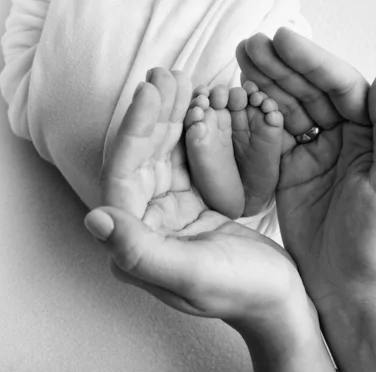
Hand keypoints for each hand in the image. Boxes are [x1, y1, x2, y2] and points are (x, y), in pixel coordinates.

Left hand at [94, 67, 303, 321]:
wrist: (281, 300)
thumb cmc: (242, 292)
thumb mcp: (194, 274)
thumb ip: (141, 252)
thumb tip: (93, 219)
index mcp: (135, 245)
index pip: (123, 179)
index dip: (133, 132)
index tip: (149, 92)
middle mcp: (146, 226)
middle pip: (142, 160)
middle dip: (153, 115)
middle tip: (167, 74)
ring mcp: (170, 213)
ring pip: (165, 154)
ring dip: (171, 116)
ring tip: (181, 79)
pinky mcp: (193, 204)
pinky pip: (189, 159)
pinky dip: (194, 131)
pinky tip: (201, 104)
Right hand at [238, 29, 375, 371]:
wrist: (345, 287)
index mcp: (374, 135)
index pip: (342, 86)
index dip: (313, 61)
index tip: (282, 40)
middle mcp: (345, 138)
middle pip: (312, 91)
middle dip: (282, 66)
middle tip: (250, 44)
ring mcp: (315, 154)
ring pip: (289, 109)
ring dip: (266, 83)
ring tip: (241, 59)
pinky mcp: (289, 172)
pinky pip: (271, 137)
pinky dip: (256, 116)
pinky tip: (239, 96)